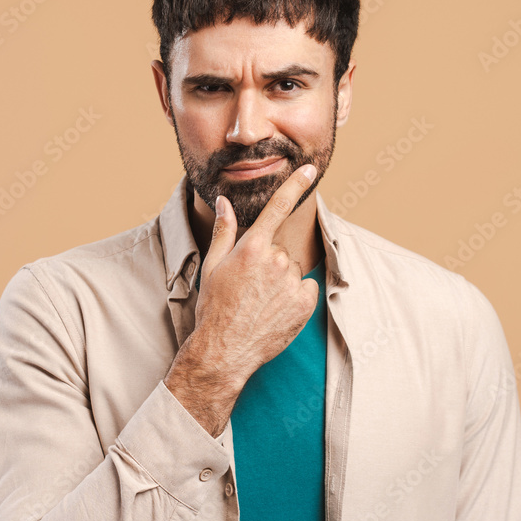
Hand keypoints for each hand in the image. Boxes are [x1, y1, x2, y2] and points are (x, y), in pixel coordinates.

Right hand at [164, 163, 319, 434]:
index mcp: (252, 247)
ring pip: (291, 271)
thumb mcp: (213, 266)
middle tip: (249, 287)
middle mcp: (276, 260)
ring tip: (260, 303)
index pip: (277, 207)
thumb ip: (224, 230)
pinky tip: (276, 311)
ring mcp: (293, 282)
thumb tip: (223, 201)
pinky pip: (305, 289)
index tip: (308, 169)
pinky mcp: (306, 302)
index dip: (294, 185)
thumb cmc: (214, 308)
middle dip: (268, 263)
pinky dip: (295, 297)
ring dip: (280, 282)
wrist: (225, 350)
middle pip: (279, 250)